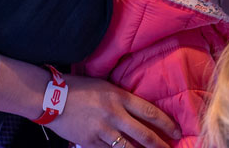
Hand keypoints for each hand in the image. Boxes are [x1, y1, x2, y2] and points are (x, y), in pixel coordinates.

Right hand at [47, 75, 179, 147]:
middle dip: (160, 144)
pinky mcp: (90, 142)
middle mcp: (114, 114)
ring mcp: (102, 130)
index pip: (149, 112)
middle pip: (143, 134)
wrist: (51, 97)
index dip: (166, 123)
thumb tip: (139, 110)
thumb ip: (122, 98)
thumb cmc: (80, 88)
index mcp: (119, 96)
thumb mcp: (106, 86)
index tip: (177, 131)